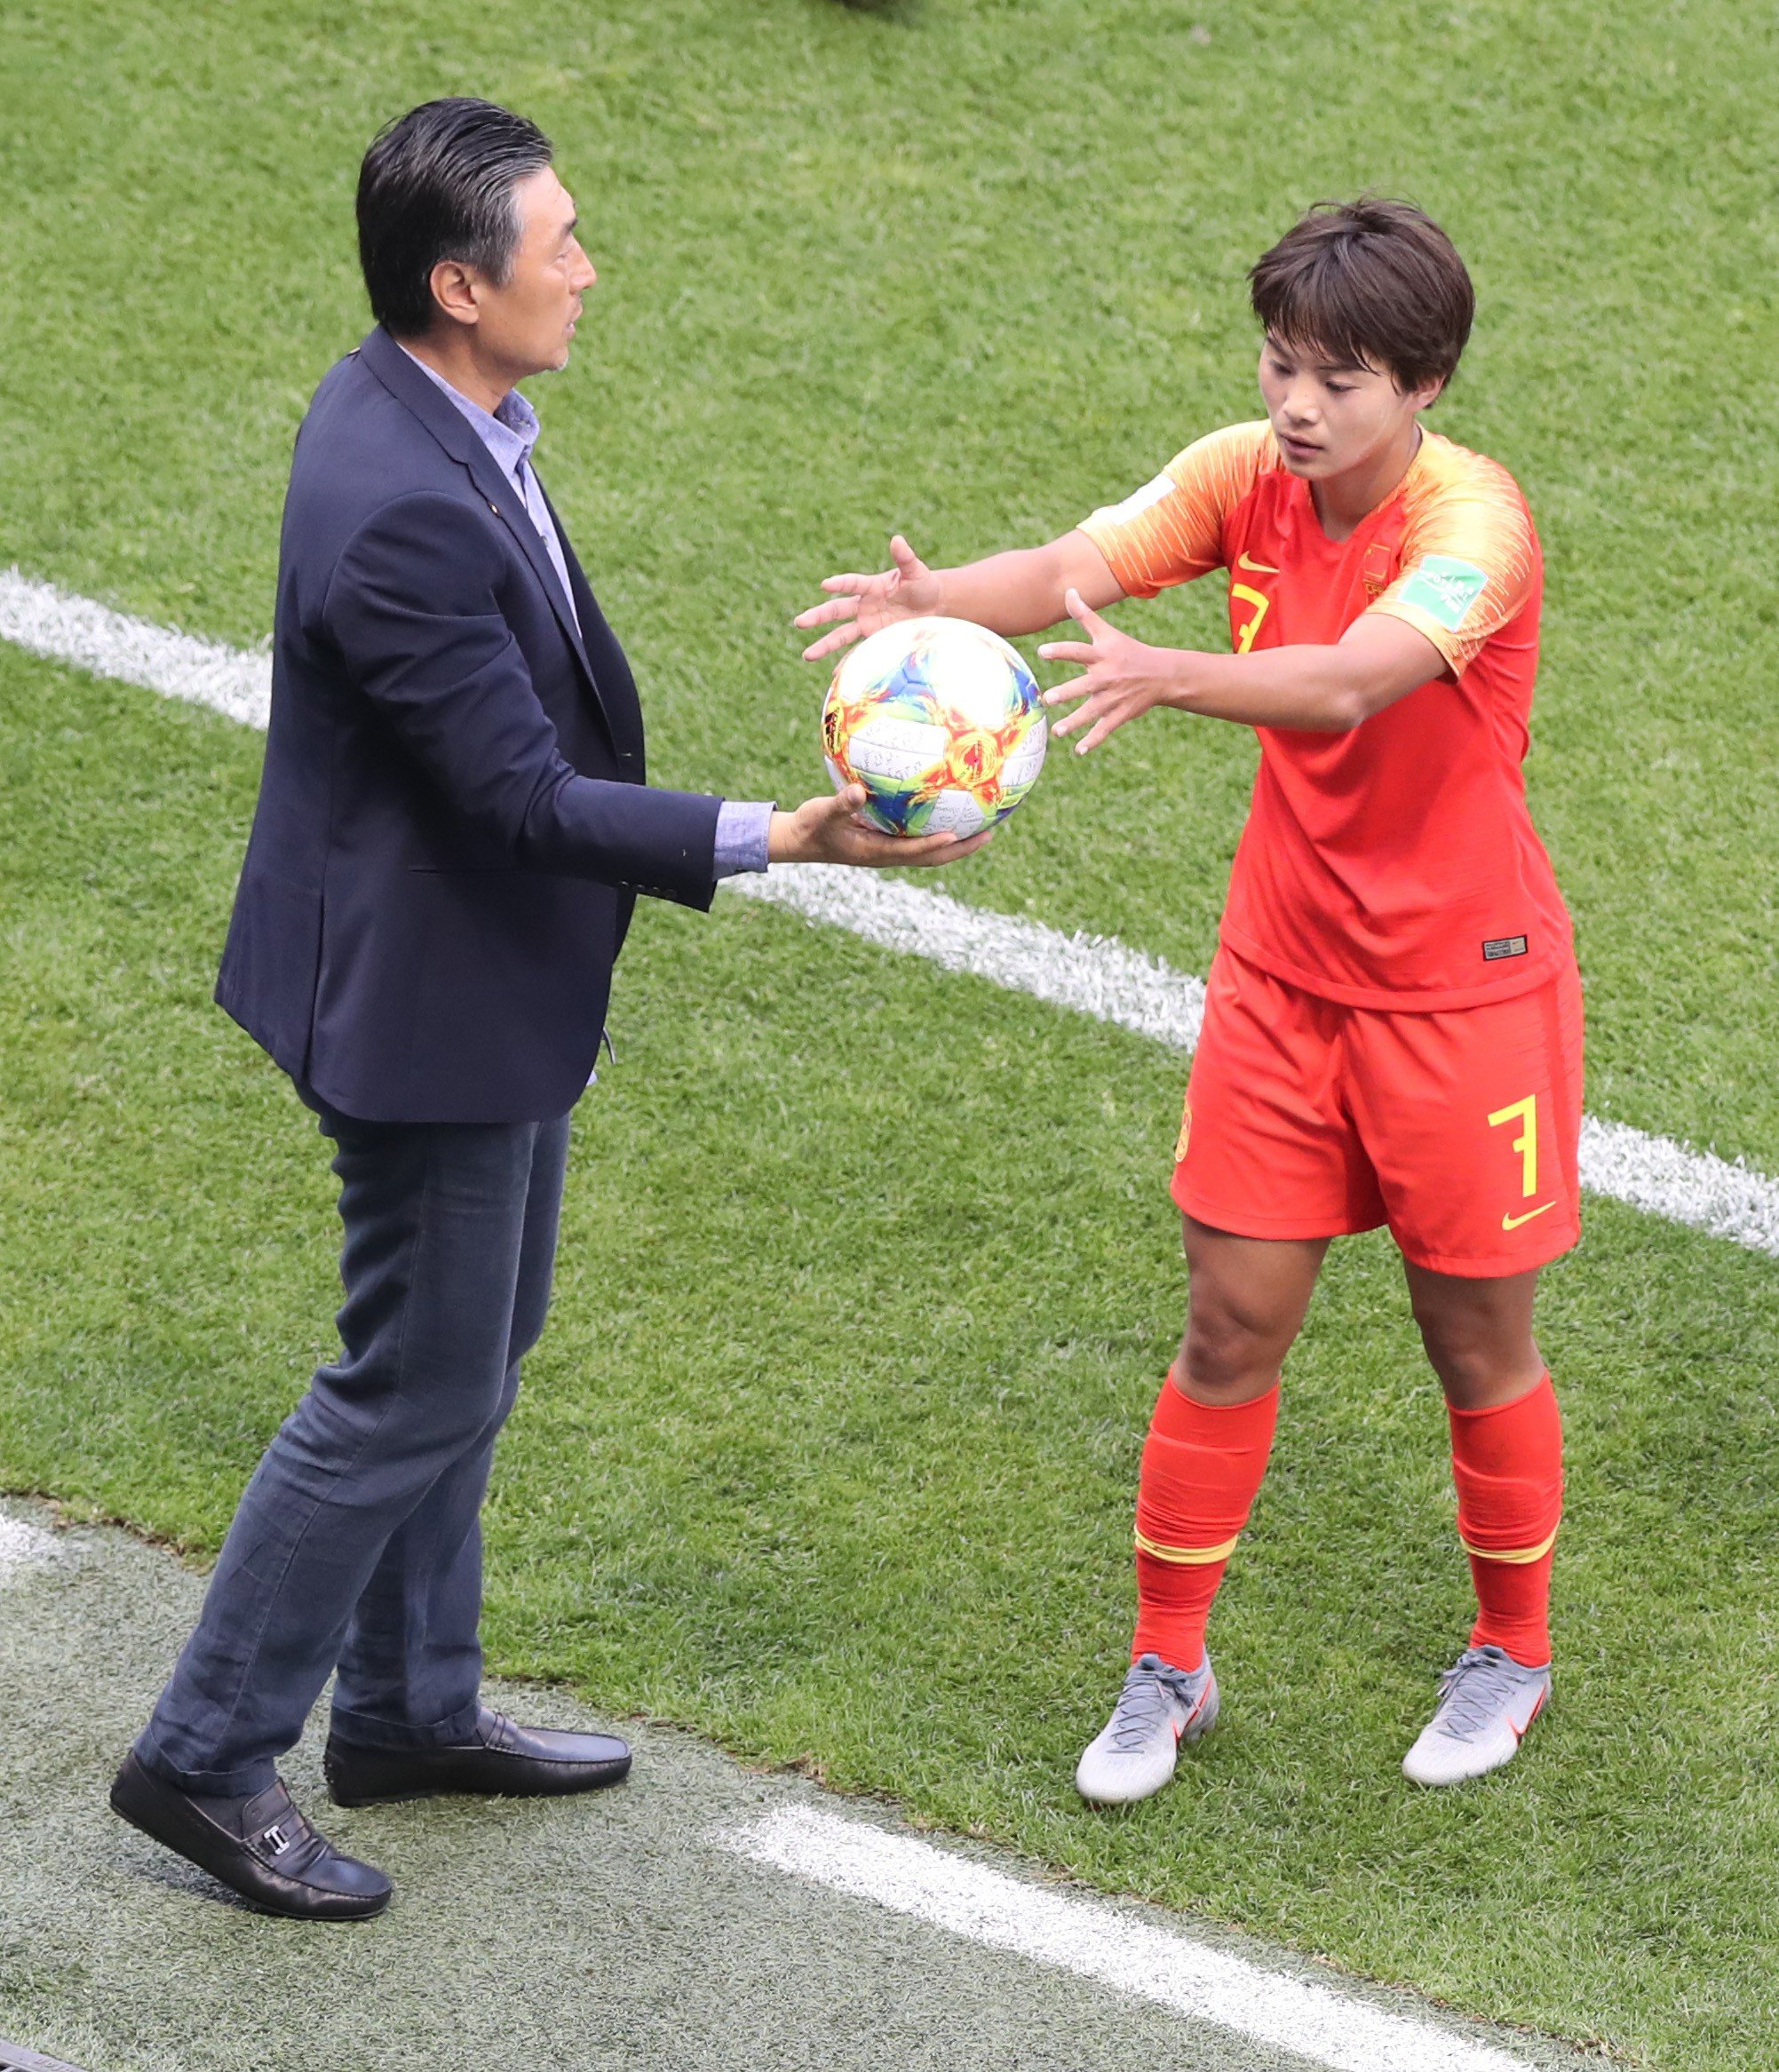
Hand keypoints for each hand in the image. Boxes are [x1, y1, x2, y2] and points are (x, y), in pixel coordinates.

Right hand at [768, 785, 991, 866]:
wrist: (800, 841)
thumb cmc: (810, 826)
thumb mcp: (820, 813)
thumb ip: (840, 803)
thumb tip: (858, 790)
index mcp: (875, 852)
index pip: (912, 851)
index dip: (934, 844)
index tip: (956, 834)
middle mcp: (887, 855)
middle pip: (932, 857)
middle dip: (960, 848)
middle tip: (989, 834)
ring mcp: (888, 851)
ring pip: (929, 851)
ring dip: (956, 842)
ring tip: (983, 826)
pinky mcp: (886, 842)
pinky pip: (918, 838)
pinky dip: (937, 829)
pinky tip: (948, 810)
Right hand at [794, 535, 943, 660]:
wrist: (933, 605)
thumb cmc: (923, 584)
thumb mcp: (916, 571)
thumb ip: (905, 558)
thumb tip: (897, 539)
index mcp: (871, 586)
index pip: (852, 584)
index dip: (840, 584)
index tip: (825, 585)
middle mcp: (864, 606)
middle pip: (836, 611)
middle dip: (818, 617)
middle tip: (799, 622)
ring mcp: (867, 624)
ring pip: (841, 635)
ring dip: (824, 645)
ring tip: (807, 655)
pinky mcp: (875, 639)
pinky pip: (859, 652)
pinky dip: (848, 663)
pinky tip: (835, 675)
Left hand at [1037, 589, 1180, 754]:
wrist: (1162, 674)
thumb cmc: (1128, 650)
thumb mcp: (1108, 632)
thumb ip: (1084, 615)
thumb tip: (1068, 590)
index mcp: (1103, 655)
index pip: (1079, 651)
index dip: (1061, 651)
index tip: (1042, 652)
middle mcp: (1107, 676)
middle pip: (1085, 685)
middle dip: (1068, 692)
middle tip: (1049, 698)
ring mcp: (1115, 697)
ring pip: (1092, 712)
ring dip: (1075, 722)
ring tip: (1057, 731)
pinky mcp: (1121, 713)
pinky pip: (1105, 729)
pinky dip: (1093, 740)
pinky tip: (1079, 750)